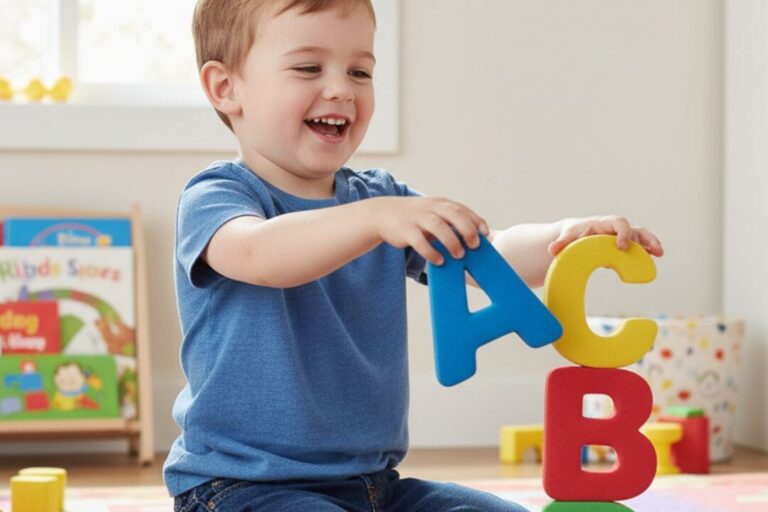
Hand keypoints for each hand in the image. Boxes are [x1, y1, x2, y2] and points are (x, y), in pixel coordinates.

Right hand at [372, 196, 488, 264]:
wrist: (383, 214)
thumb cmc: (415, 217)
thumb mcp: (433, 213)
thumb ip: (450, 223)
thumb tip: (472, 241)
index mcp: (440, 204)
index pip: (462, 210)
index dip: (475, 221)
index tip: (484, 234)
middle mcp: (431, 208)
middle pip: (453, 215)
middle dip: (466, 230)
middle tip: (474, 246)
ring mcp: (417, 218)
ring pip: (438, 227)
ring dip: (451, 242)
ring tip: (459, 255)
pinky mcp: (405, 230)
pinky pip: (420, 241)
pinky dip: (431, 251)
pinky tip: (439, 260)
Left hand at [547, 216, 663, 256]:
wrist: (576, 235)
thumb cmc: (573, 235)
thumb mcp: (567, 238)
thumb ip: (561, 243)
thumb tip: (552, 249)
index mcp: (603, 223)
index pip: (618, 222)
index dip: (622, 232)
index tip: (620, 246)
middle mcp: (615, 228)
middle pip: (633, 230)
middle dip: (642, 240)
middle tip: (651, 251)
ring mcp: (622, 236)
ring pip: (641, 236)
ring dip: (651, 243)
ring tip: (659, 253)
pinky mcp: (624, 245)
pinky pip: (640, 245)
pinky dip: (648, 250)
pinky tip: (654, 259)